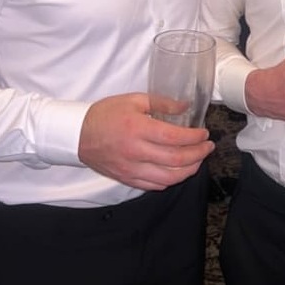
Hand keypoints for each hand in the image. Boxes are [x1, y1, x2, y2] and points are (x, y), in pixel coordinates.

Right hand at [78, 93, 214, 190]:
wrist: (77, 135)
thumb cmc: (106, 114)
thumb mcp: (135, 100)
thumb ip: (162, 103)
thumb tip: (185, 107)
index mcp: (138, 129)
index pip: (174, 138)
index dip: (195, 138)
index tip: (205, 133)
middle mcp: (136, 152)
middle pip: (176, 160)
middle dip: (198, 155)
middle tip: (208, 147)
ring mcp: (131, 169)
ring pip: (168, 178)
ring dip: (188, 170)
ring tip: (198, 160)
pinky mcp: (126, 179)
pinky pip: (153, 185)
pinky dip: (170, 180)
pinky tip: (178, 171)